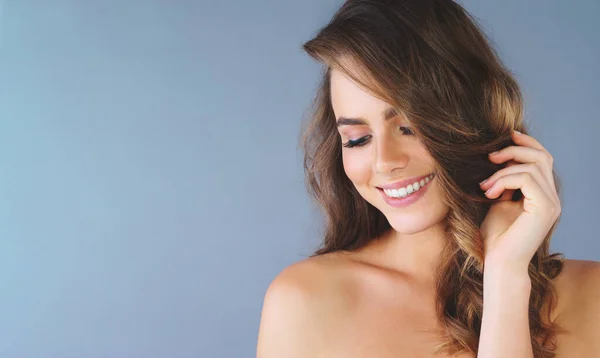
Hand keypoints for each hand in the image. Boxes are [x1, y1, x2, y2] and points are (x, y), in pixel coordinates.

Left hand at [478, 130, 560, 270]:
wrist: (499, 262)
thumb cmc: (495, 236)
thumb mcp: (497, 201)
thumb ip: (503, 182)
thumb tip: (497, 157)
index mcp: (543, 194)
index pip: (542, 158)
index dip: (526, 142)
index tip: (504, 136)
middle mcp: (552, 197)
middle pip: (541, 156)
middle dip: (513, 150)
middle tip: (489, 157)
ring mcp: (551, 203)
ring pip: (531, 166)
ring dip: (502, 170)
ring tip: (484, 186)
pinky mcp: (545, 208)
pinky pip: (526, 178)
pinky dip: (504, 180)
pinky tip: (489, 193)